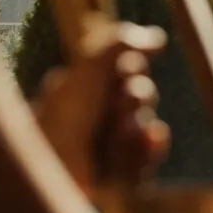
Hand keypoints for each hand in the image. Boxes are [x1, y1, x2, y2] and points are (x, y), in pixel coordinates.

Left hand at [33, 21, 168, 188]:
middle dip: (138, 95)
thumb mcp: (88, 68)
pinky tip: (150, 139)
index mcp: (82, 88)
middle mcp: (95, 115)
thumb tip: (160, 38)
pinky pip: (149, 156)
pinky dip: (152, 145)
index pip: (126, 69)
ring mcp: (106, 146)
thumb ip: (121, 43)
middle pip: (140, 95)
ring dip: (141, 122)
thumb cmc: (64, 115)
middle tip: (123, 103)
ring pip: (145, 124)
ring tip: (124, 130)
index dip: (132, 68)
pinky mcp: (118, 174)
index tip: (124, 71)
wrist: (52, 168)